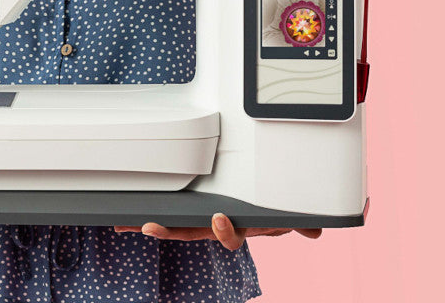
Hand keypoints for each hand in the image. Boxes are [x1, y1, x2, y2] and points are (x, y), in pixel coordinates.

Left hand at [114, 213, 321, 249]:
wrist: (259, 209)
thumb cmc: (267, 210)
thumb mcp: (284, 217)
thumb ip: (298, 222)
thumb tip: (316, 231)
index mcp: (238, 228)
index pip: (230, 235)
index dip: (224, 230)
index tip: (219, 217)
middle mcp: (216, 227)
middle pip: (191, 232)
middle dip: (170, 230)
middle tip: (149, 226)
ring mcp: (201, 220)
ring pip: (176, 225)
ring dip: (155, 226)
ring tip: (133, 223)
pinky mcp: (191, 211)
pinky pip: (170, 215)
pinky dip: (153, 218)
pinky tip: (128, 219)